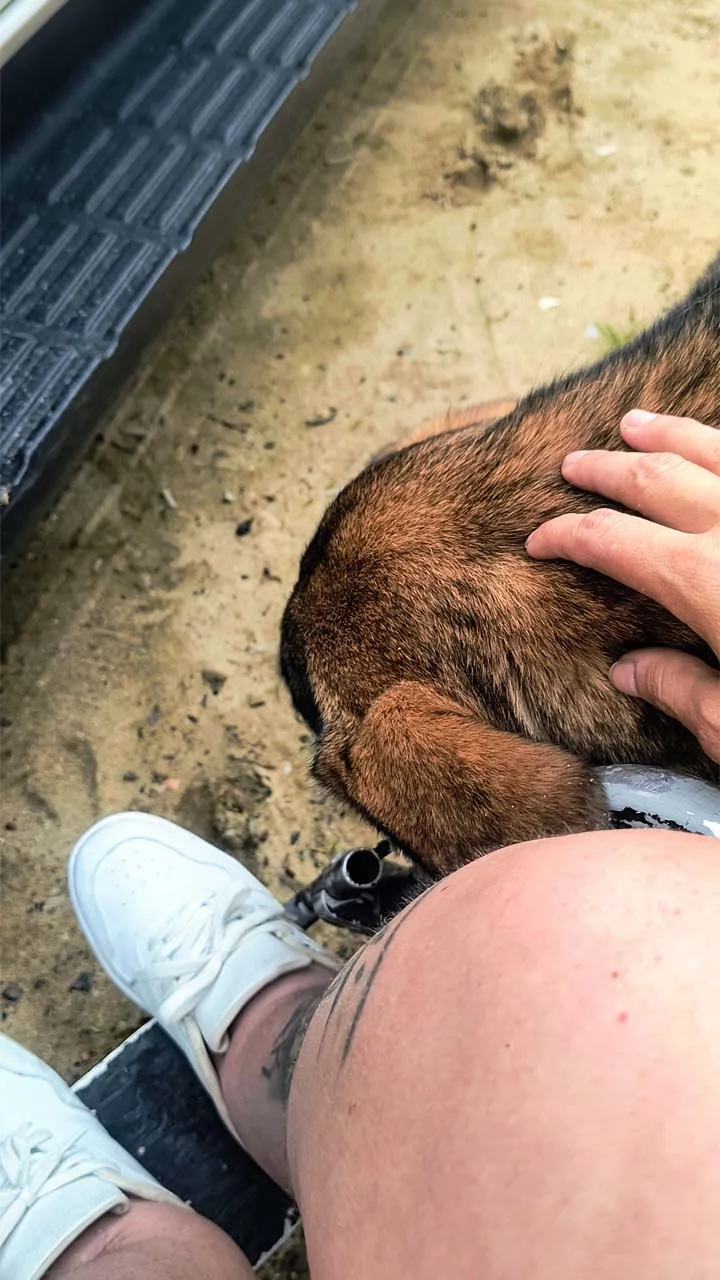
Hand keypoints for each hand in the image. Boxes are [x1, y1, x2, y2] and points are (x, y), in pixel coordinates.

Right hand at [526, 410, 719, 764]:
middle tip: (575, 463)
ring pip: (716, 450)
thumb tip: (628, 669)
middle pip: (657, 479)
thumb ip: (683, 691)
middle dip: (608, 469)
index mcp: (705, 581)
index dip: (569, 535)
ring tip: (637, 422)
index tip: (539, 539)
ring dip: (671, 434)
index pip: (614, 541)